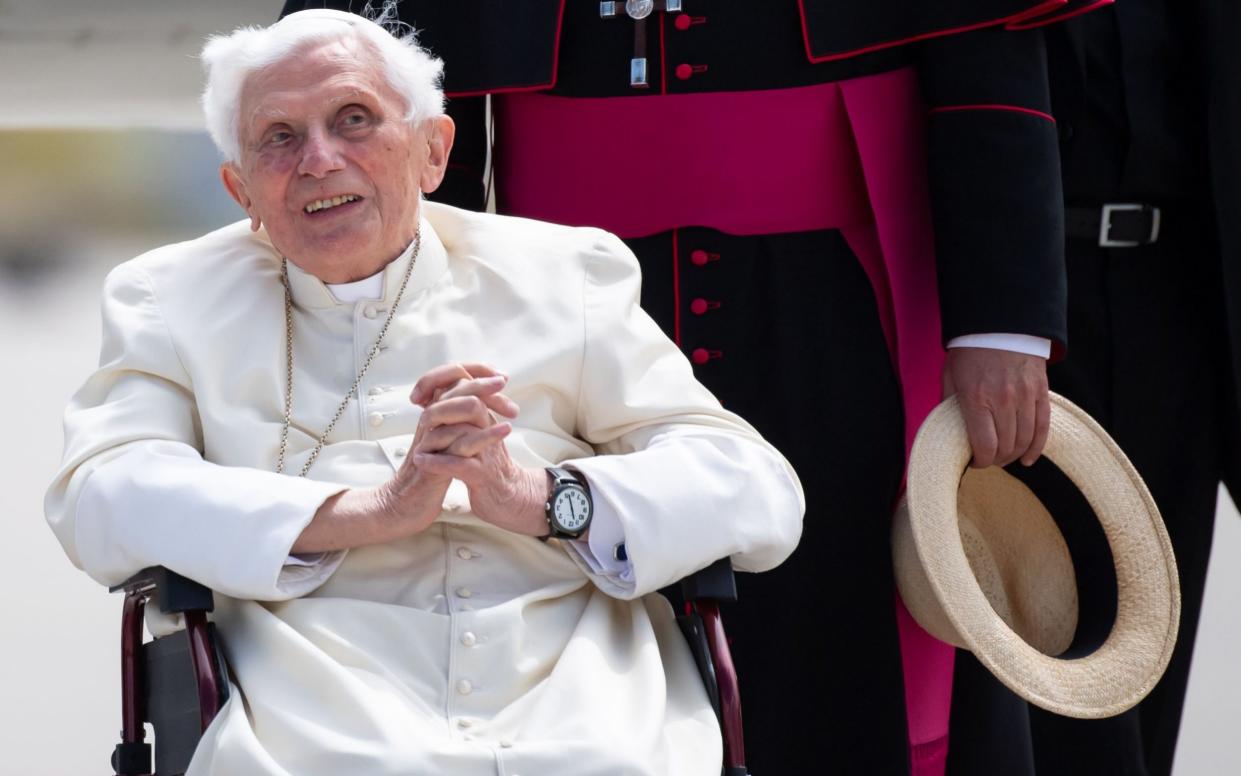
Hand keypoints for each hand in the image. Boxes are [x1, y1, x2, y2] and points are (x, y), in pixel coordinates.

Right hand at [293, 363, 527, 552]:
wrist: (406, 505)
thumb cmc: (430, 472)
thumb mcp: (446, 440)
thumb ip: (458, 420)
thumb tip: (480, 399)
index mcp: (434, 414)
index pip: (451, 377)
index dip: (475, 372)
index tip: (501, 378)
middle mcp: (430, 421)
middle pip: (452, 386)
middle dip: (481, 381)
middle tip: (503, 380)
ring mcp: (430, 440)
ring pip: (454, 409)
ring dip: (485, 403)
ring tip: (512, 408)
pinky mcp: (432, 462)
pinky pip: (459, 443)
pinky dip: (485, 436)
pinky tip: (505, 432)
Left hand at [941, 347, 1049, 467]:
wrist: (999, 324)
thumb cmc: (969, 351)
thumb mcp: (949, 376)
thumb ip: (948, 405)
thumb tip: (947, 430)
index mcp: (976, 398)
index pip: (984, 445)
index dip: (980, 462)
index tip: (974, 462)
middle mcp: (1003, 400)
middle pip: (1005, 446)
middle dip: (995, 460)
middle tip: (988, 459)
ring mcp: (1025, 396)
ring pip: (1025, 440)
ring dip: (1014, 455)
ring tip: (1004, 457)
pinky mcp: (1041, 392)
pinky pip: (1043, 427)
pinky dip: (1036, 447)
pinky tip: (1028, 459)